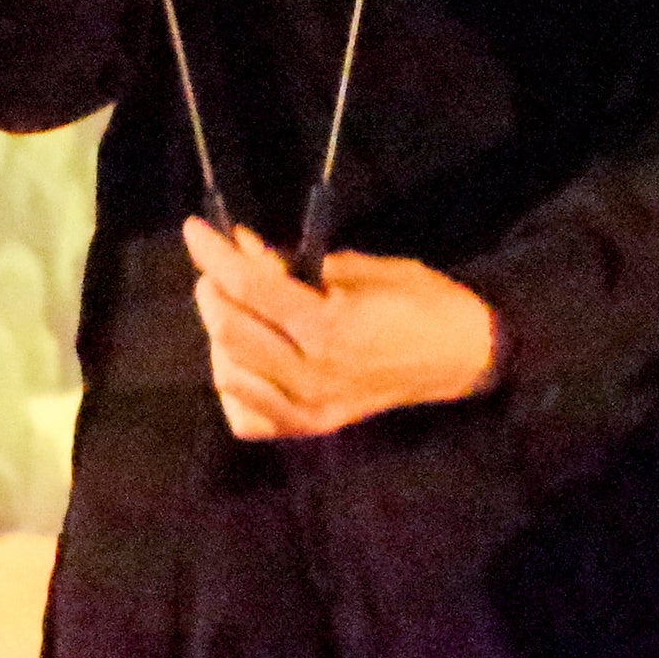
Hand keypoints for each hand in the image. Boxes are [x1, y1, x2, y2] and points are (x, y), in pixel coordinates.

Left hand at [182, 214, 497, 440]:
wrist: (464, 358)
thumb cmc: (421, 301)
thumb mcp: (362, 267)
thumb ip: (298, 264)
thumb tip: (243, 248)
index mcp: (330, 329)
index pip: (250, 288)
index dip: (215, 254)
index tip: (194, 228)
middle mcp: (312, 377)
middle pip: (229, 331)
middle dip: (214, 288)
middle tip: (221, 263)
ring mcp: (309, 411)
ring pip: (229, 373)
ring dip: (222, 332)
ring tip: (238, 306)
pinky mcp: (311, 429)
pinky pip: (247, 416)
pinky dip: (236, 383)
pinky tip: (248, 356)